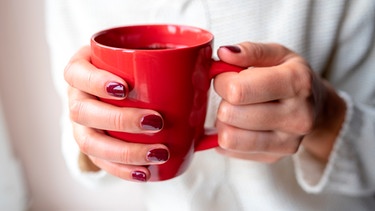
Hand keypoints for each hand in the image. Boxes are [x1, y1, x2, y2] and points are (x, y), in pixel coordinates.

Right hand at [64, 46, 168, 181]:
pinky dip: (122, 170)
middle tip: (155, 122)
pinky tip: (144, 172)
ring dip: (123, 151)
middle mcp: (77, 96)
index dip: (95, 81)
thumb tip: (213, 66)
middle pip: (82, 111)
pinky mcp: (92, 145)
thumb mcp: (141, 56)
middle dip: (119, 119)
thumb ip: (166, 57)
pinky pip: (99, 162)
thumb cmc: (130, 70)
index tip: (125, 88)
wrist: (114, 89)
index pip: (76, 72)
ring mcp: (81, 124)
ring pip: (88, 142)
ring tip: (157, 153)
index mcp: (83, 69)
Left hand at [214, 42, 345, 162]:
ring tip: (235, 110)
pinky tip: (239, 125)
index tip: (226, 77)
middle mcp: (297, 117)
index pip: (238, 90)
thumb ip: (250, 51)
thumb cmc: (292, 76)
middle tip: (233, 95)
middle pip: (230, 114)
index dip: (222, 81)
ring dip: (223, 122)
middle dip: (223, 101)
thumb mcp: (278, 54)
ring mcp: (287, 142)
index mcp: (297, 83)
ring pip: (229, 138)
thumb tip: (224, 53)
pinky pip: (231, 151)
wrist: (317, 108)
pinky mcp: (274, 157)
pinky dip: (228, 137)